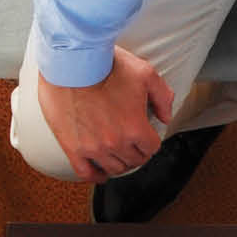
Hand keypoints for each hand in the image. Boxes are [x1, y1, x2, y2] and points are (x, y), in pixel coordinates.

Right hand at [36, 46, 174, 182]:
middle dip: (136, 152)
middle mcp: (116, 142)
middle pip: (134, 160)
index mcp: (135, 127)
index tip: (145, 136)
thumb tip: (166, 117)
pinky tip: (100, 173)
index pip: (152, 148)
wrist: (70, 61)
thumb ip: (162, 96)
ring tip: (117, 154)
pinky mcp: (73, 147)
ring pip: (114, 168)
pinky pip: (86, 172)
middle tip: (132, 144)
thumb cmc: (105, 64)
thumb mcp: (145, 73)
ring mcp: (93, 147)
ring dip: (119, 163)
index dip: (150, 141)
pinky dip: (95, 175)